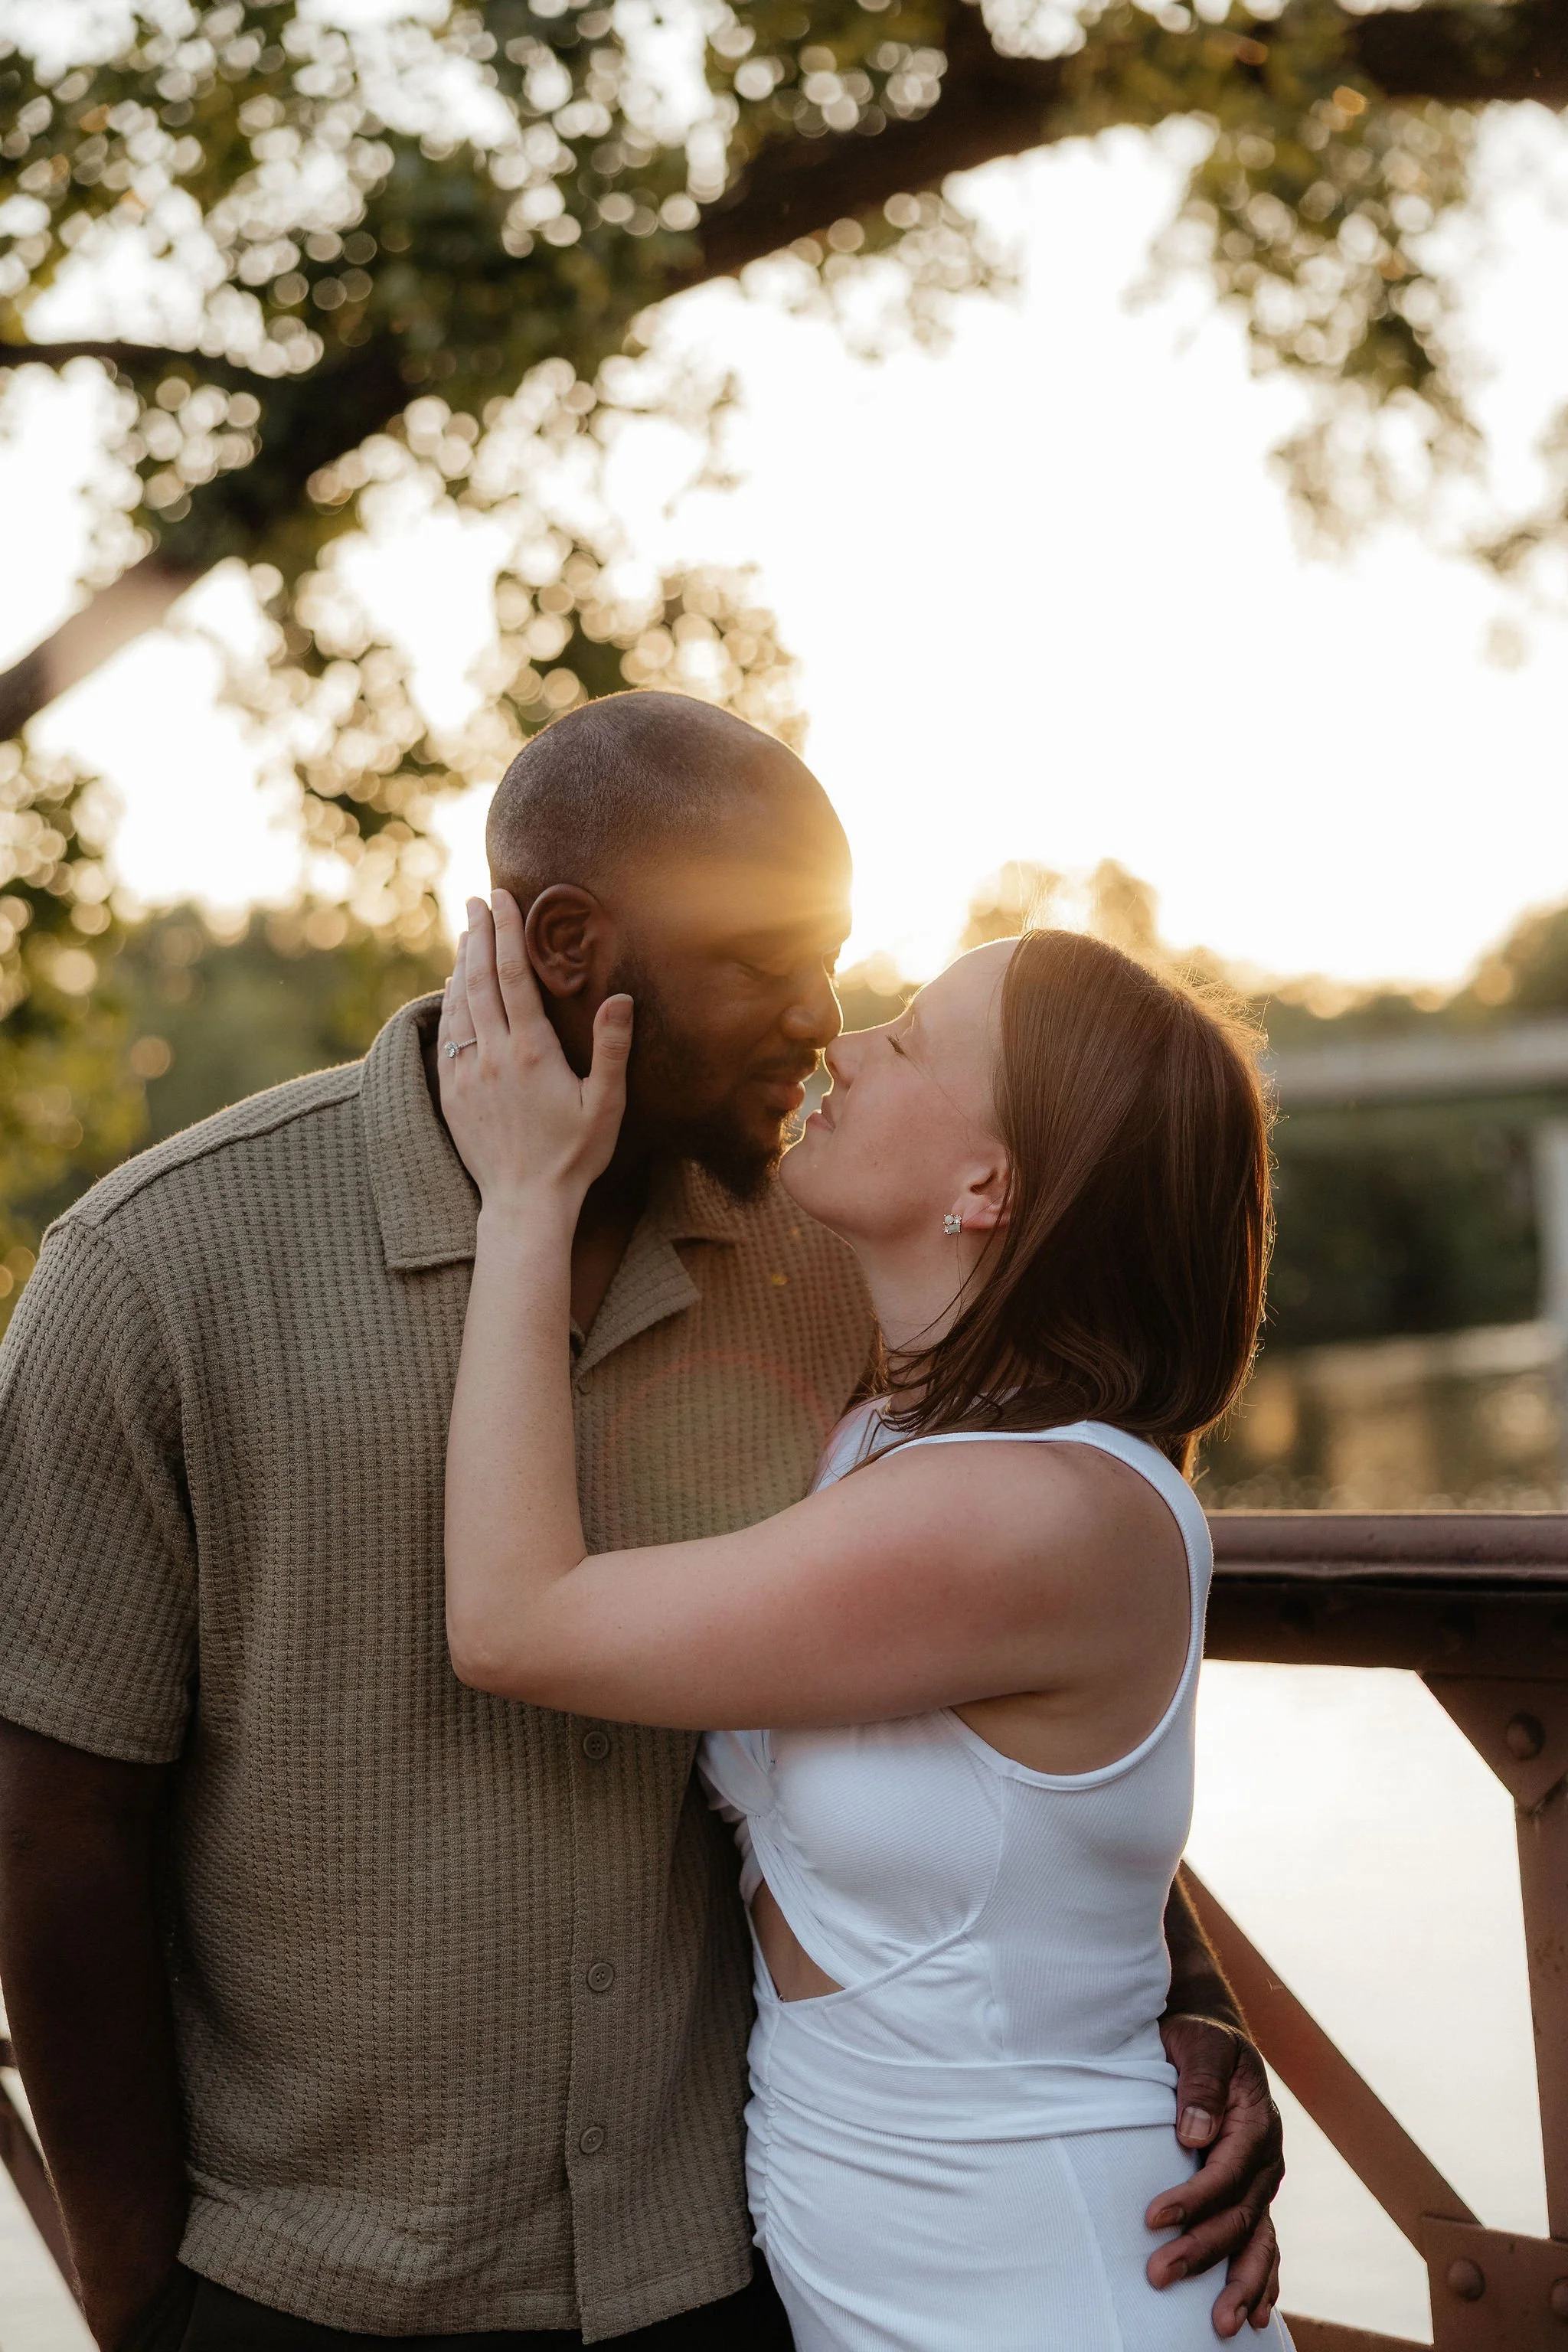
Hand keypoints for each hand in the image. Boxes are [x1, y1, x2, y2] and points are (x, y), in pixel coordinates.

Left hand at [438, 892, 632, 1214]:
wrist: (525, 1202)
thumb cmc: (575, 1155)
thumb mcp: (606, 1105)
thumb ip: (613, 1050)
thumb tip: (622, 998)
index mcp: (532, 1052)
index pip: (515, 977)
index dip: (508, 934)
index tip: (502, 899)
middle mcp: (494, 1055)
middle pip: (480, 981)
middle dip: (478, 935)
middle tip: (476, 900)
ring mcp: (468, 1073)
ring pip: (459, 1004)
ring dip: (461, 963)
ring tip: (465, 932)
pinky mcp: (453, 1092)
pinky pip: (449, 1034)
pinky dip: (450, 1002)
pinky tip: (452, 987)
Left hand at [1147, 2015, 1284, 2336]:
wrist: (1214, 2037)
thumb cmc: (1200, 2039)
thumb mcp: (1200, 2044)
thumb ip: (1200, 2083)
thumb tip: (1193, 2134)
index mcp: (1255, 2122)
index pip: (1225, 2172)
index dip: (1192, 2199)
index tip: (1152, 2219)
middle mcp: (1267, 2159)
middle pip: (1238, 2216)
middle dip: (1201, 2250)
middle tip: (1159, 2276)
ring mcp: (1263, 2182)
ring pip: (1259, 2241)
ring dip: (1241, 2285)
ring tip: (1221, 2325)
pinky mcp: (1252, 2194)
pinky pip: (1265, 2244)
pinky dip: (1264, 2280)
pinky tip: (1255, 2315)